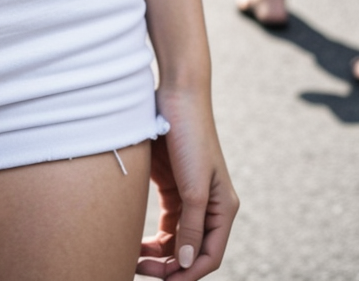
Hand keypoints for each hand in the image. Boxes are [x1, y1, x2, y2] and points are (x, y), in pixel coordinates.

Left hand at [136, 90, 238, 277]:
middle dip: (169, 265)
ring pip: (177, 239)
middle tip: (139, 268)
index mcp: (224, 209)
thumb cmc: (190, 138)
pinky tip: (136, 241)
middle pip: (191, 251)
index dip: (189, 273)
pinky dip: (153, 235)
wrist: (176, 94)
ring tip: (134, 258)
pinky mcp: (172, 185)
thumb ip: (191, 227)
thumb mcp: (193, 188)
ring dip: (159, 253)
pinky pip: (166, 221)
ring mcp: (190, 196)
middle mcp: (210, 206)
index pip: (210, 256)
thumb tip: (187, 263)